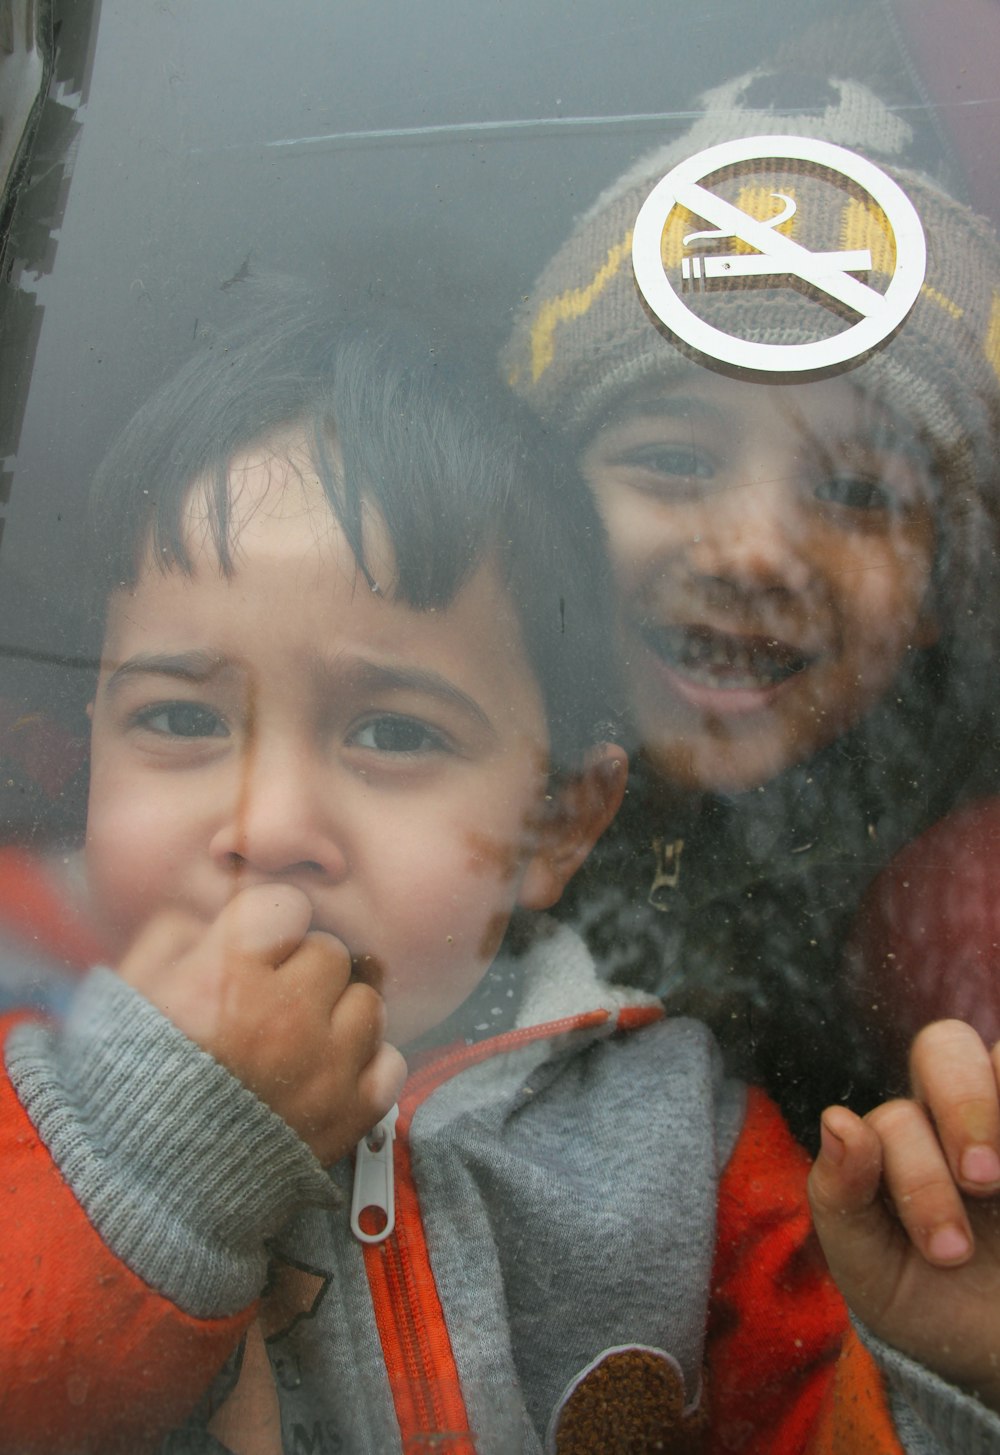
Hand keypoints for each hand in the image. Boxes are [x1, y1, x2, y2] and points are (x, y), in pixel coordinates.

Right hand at [116, 884, 406, 1163]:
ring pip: (367, 1004)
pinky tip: (329, 1078)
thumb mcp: (129, 991)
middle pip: (331, 953)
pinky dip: (366, 1069)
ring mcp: (323, 1064)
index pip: (287, 906)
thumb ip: (174, 935)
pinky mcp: (348, 1113)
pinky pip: (390, 1062)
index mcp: (228, 974)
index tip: (259, 951)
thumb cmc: (133, 1082)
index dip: (271, 927)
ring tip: (301, 1044)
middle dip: (304, 972)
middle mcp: (284, 1012)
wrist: (145, 1188)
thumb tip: (219, 918)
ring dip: (338, 1018)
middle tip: (274, 1004)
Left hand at [808, 1019, 999, 1409]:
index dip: (915, 1172)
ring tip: (998, 1180)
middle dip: (963, 1106)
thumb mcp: (870, 1266)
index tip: (946, 1252)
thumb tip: (837, 1118)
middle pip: (944, 1046)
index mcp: (898, 1138)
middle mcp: (956, 1113)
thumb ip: (840, 1195)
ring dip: (991, 1110)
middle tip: (981, 1181)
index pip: (896, 1118)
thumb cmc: (926, 1300)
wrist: (992, 1344)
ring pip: (996, 1054)